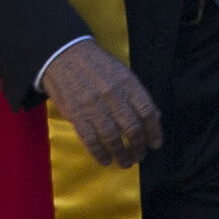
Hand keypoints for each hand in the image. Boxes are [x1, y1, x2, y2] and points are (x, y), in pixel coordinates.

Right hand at [40, 40, 162, 166]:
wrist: (64, 54)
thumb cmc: (96, 65)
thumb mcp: (122, 73)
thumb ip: (137, 95)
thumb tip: (154, 117)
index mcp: (127, 83)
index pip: (147, 112)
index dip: (154, 132)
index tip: (154, 144)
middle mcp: (113, 95)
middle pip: (132, 128)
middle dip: (138, 148)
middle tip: (139, 156)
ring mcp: (93, 106)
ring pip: (112, 138)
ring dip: (121, 155)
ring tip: (125, 163)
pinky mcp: (76, 114)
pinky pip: (90, 140)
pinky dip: (99, 154)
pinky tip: (105, 160)